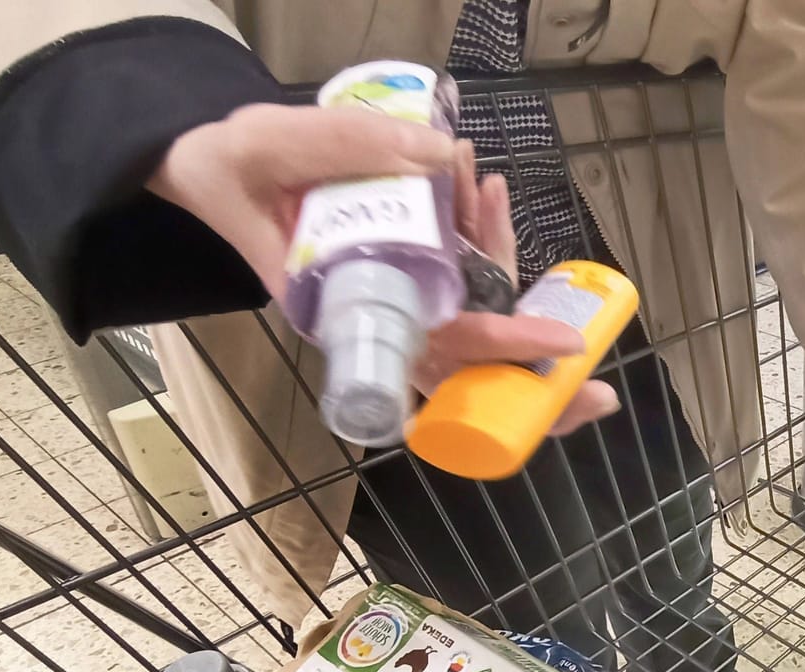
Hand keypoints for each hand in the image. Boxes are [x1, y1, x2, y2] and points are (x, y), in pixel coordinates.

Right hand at [147, 103, 616, 433]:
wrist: (203, 167)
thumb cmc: (226, 168)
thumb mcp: (270, 143)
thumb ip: (346, 145)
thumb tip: (443, 155)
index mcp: (346, 309)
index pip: (440, 344)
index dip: (504, 346)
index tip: (560, 345)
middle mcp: (378, 318)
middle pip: (471, 365)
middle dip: (535, 376)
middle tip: (600, 396)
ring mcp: (392, 299)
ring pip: (474, 311)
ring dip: (497, 251)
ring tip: (484, 186)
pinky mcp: (400, 275)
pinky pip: (459, 274)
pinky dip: (480, 232)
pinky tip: (481, 188)